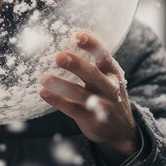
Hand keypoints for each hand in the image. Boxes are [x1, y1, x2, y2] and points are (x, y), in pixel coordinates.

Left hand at [40, 31, 138, 165]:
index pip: (104, 55)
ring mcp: (102, 105)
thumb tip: (63, 41)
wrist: (121, 130)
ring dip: (61, 85)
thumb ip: (92, 63)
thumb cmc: (107, 94)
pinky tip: (44, 93)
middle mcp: (109, 87)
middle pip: (92, 74)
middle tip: (58, 56)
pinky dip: (58, 101)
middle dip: (76, 64)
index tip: (77, 34)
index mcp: (113, 72)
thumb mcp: (108, 77)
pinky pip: (73, 110)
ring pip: (80, 94)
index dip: (92, 44)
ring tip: (44, 77)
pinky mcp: (92, 120)